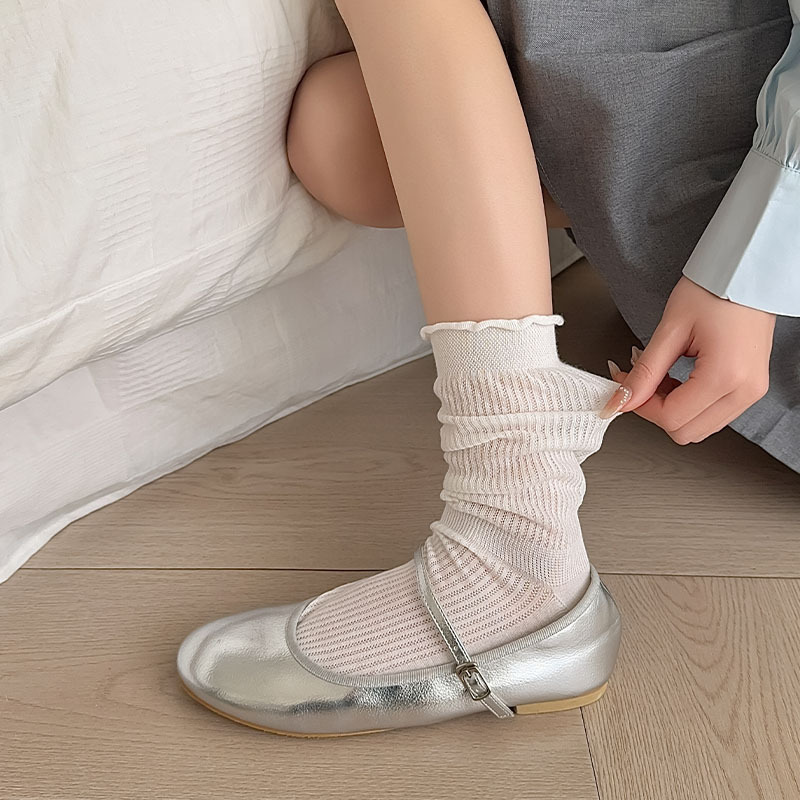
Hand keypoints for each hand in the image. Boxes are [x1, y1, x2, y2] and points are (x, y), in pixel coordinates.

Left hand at [599, 276, 774, 443]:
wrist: (746, 272)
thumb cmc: (715, 290)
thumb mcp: (670, 329)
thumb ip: (645, 371)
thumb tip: (621, 399)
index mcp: (726, 375)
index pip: (671, 417)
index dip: (639, 406)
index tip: (624, 385)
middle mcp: (744, 390)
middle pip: (686, 431)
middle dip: (655, 410)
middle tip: (640, 381)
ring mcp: (751, 391)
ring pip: (698, 428)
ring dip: (671, 409)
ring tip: (660, 376)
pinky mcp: (750, 388)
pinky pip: (712, 414)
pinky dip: (688, 404)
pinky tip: (677, 379)